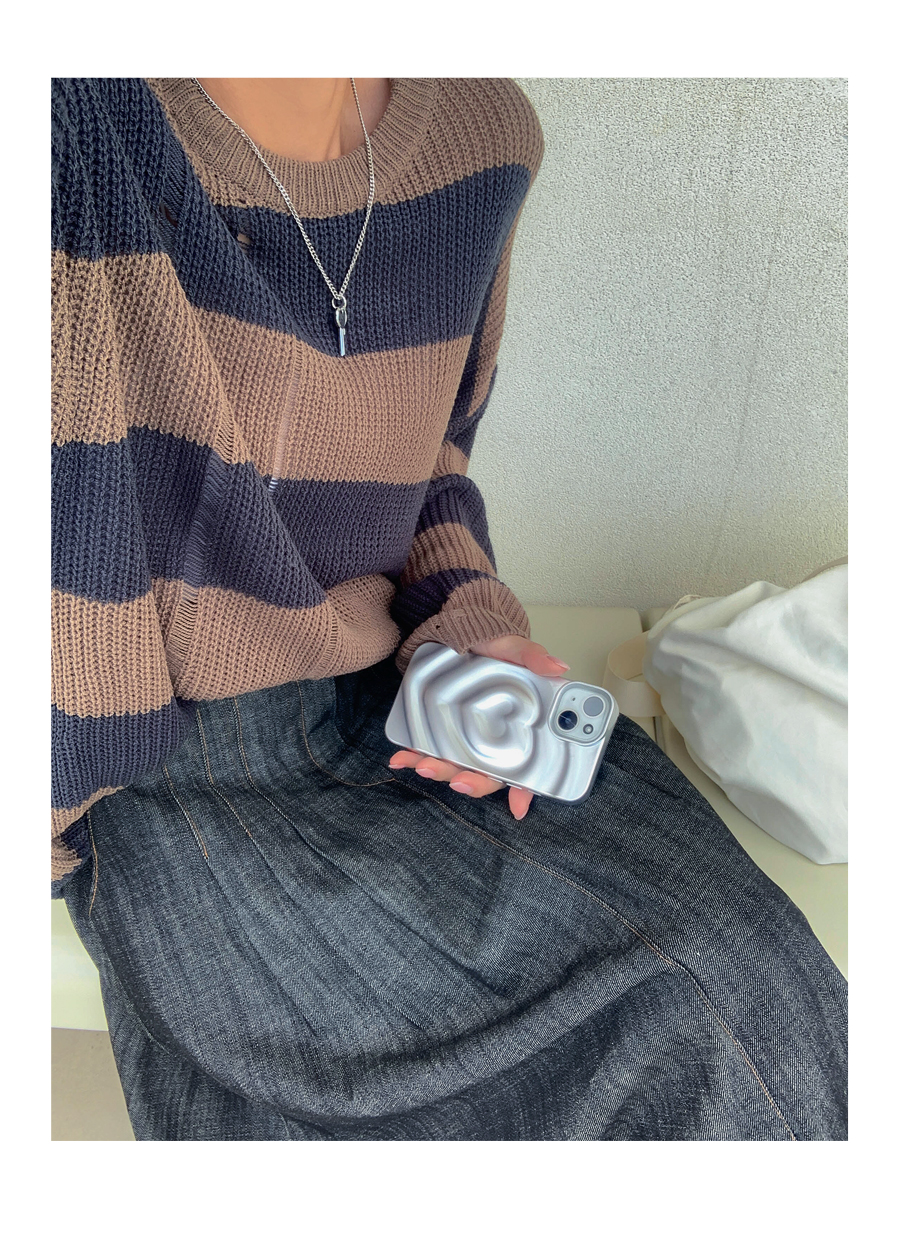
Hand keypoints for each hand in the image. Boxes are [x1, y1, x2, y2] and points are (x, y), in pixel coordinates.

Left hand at [388, 634, 569, 819]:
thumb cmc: (491, 645)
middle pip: (488, 774)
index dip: (525, 789)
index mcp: (517, 727)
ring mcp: (464, 738)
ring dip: (440, 771)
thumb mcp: (513, 647)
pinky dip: (413, 756)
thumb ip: (533, 657)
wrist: (457, 630)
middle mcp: (491, 740)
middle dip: (473, 783)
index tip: (518, 806)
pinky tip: (401, 757)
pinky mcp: (439, 730)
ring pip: (456, 767)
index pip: (526, 764)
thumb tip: (557, 666)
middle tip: (460, 782)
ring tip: (423, 766)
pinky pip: (427, 749)